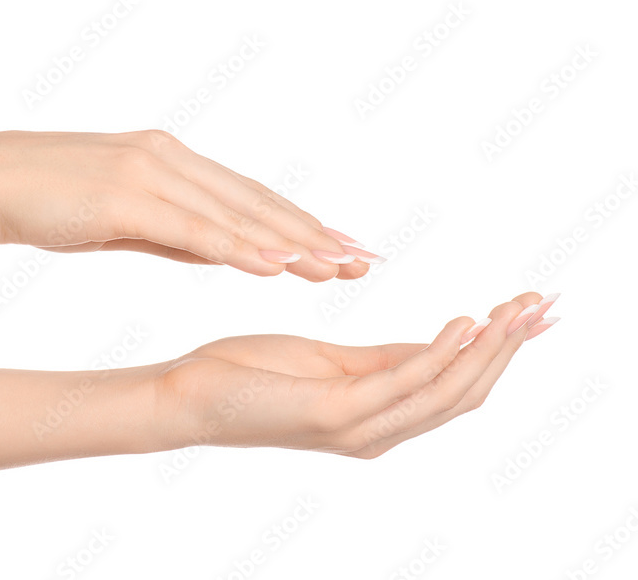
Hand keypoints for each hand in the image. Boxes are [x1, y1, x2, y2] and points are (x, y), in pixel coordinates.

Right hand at [0, 130, 381, 281]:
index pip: (249, 196)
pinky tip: (276, 266)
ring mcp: (148, 173)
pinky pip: (192, 227)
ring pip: (235, 214)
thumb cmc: (42, 200)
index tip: (339, 246)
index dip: (298, 223)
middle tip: (364, 258)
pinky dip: (239, 247)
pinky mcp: (123, 194)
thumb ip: (172, 233)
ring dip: (290, 243)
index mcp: (169, 161)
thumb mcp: (118, 219)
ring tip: (338, 268)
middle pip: (256, 201)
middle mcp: (168, 158)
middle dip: (314, 234)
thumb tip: (224, 253)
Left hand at [153, 292, 560, 457]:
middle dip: (510, 349)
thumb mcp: (328, 359)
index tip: (537, 312)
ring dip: (488, 349)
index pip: (455, 385)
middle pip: (464, 393)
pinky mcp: (331, 414)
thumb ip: (385, 358)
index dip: (500, 350)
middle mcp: (377, 431)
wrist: (188, 394)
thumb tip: (445, 338)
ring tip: (517, 307)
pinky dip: (440, 352)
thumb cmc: (249, 374)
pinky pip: (401, 382)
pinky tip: (463, 322)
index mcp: (377, 417)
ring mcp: (357, 427)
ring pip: (445, 392)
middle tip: (547, 305)